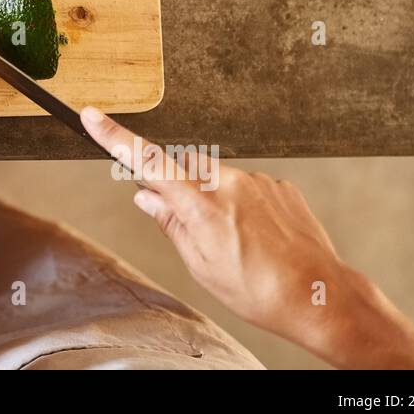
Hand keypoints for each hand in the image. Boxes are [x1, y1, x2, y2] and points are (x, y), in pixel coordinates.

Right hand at [80, 107, 413, 367]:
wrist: (321, 297)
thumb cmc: (262, 292)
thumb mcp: (202, 267)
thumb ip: (171, 225)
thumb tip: (147, 197)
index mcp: (202, 208)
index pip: (149, 164)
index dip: (116, 138)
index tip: (92, 117)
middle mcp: (229, 185)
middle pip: (185, 168)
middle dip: (180, 188)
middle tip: (193, 227)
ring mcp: (258, 182)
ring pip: (217, 178)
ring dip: (215, 200)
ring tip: (238, 242)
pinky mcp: (280, 185)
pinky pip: (247, 186)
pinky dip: (243, 205)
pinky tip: (259, 237)